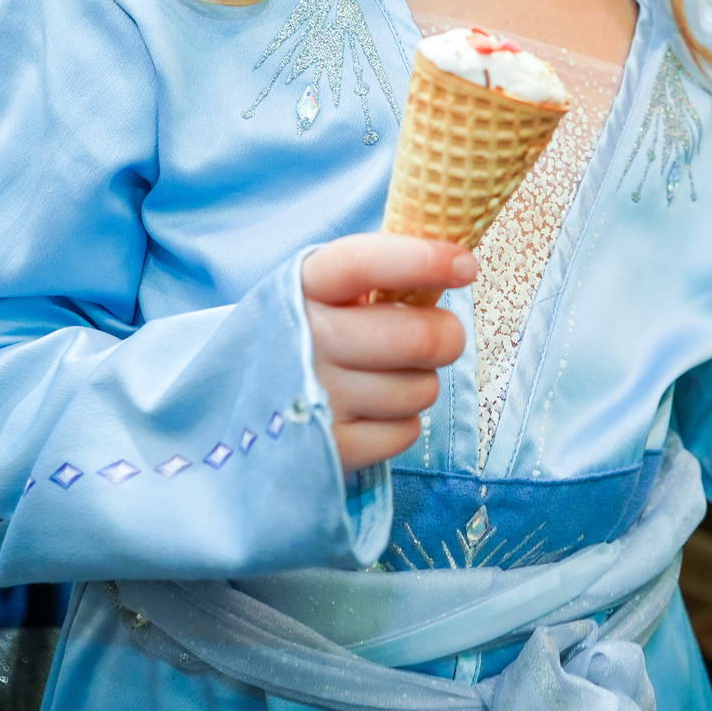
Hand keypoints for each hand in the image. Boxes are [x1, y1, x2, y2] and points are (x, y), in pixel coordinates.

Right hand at [301, 234, 477, 471]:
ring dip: (418, 382)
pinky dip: (400, 424)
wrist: (245, 401)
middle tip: (439, 336)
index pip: (363, 263)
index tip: (466, 267)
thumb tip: (458, 261)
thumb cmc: (317, 330)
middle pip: (418, 338)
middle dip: (446, 336)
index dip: (422, 261)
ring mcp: (315, 397)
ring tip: (385, 376)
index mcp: (306, 285)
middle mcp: (305, 338)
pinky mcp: (329, 448)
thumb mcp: (331, 289)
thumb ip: (385, 271)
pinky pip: (406, 432)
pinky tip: (370, 412)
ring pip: (420, 389)